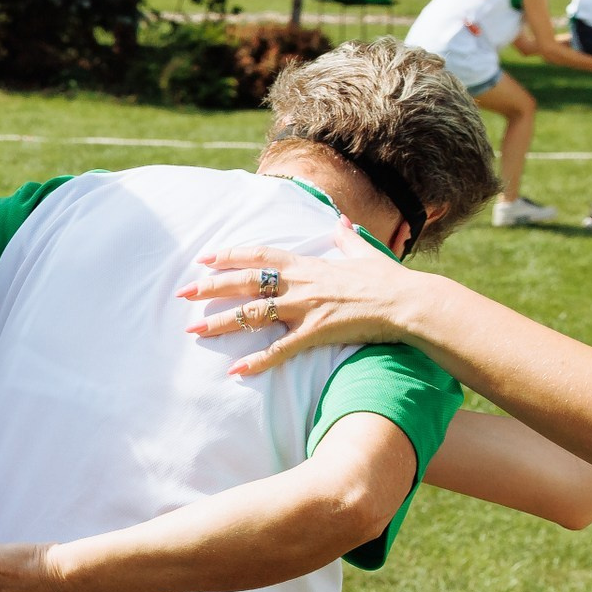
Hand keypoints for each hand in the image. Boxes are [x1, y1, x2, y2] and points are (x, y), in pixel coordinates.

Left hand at [176, 217, 417, 375]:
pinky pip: (280, 349)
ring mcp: (307, 308)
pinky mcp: (317, 332)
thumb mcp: (364, 253)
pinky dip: (257, 361)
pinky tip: (235, 370)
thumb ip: (346, 238)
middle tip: (182, 292)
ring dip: (222, 322)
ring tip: (194, 330)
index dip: (230, 255)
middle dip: (212, 286)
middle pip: (246, 282)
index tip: (205, 257)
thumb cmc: (389, 279)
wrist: (409, 302)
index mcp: (309, 264)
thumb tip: (339, 221)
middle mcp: (301, 283)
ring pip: (254, 314)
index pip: (260, 254)